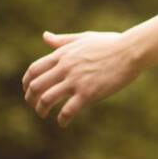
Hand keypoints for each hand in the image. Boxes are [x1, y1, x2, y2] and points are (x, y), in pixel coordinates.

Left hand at [21, 30, 139, 126]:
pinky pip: (67, 110)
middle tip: (35, 106)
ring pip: (47, 99)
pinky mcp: (88, 93)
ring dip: (41, 110)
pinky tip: (64, 122)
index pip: (34, 70)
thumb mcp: (84, 38)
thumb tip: (45, 36)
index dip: (26, 83)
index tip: (28, 91)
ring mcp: (76, 80)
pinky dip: (62, 119)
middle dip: (30, 99)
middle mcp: (66, 67)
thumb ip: (63, 40)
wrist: (131, 51)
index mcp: (63, 54)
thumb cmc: (111, 43)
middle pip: (36, 86)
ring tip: (44, 115)